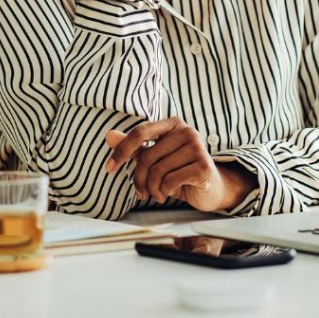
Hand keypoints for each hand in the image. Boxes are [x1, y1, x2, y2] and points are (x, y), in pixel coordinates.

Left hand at [103, 118, 256, 212]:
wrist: (209, 187)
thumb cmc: (179, 170)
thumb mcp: (156, 158)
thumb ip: (134, 147)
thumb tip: (109, 135)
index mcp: (173, 124)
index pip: (140, 132)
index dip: (121, 151)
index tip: (109, 168)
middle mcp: (187, 131)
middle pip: (147, 156)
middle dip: (139, 179)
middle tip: (141, 192)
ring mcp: (198, 147)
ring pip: (158, 171)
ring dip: (152, 189)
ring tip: (158, 194)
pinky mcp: (204, 166)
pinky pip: (170, 181)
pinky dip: (164, 192)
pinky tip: (169, 193)